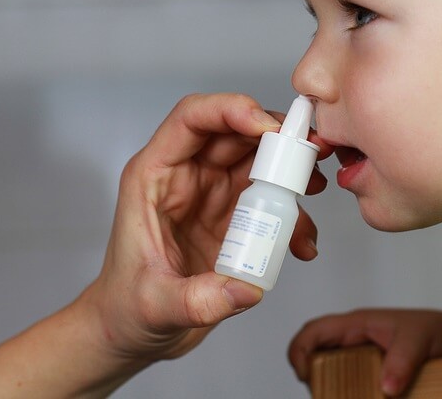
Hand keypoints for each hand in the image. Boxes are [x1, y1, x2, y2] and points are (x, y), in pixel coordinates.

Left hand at [79, 93, 331, 366]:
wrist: (134, 331)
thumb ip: (197, 300)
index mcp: (155, 176)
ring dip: (290, 171)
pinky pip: (271, 199)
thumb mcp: (155, 307)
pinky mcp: (234, 216)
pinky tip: (302, 243)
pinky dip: (293, 214)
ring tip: (315, 189)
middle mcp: (186, 176)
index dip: (231, 110)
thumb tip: (247, 288)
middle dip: (276, 137)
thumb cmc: (127, 309)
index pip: (192, 119)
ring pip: (259, 160)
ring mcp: (213, 194)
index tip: (269, 128)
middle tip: (310, 154)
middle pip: (236, 132)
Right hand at [288, 308, 441, 396]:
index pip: (314, 330)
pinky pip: (346, 381)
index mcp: (356, 324)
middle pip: (314, 354)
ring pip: (328, 370)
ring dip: (328, 386)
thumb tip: (386, 389)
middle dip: (311, 376)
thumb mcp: (419, 341)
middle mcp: (352, 339)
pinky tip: (354, 398)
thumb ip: (402, 361)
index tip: (305, 376)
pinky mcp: (368, 370)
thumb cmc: (432, 330)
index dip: (300, 351)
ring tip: (339, 396)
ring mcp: (358, 355)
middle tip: (324, 394)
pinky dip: (345, 392)